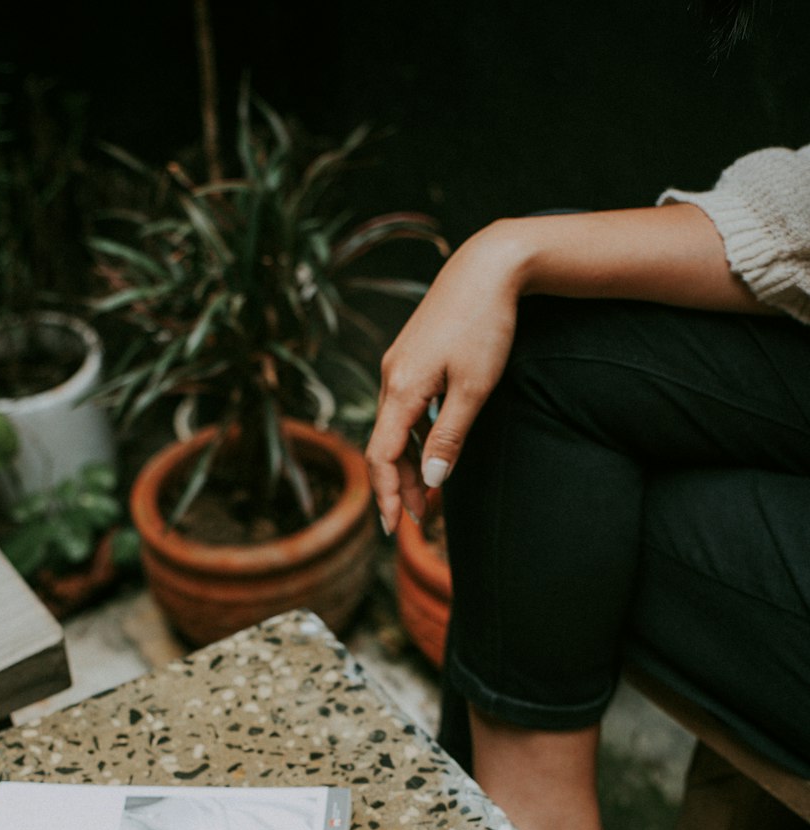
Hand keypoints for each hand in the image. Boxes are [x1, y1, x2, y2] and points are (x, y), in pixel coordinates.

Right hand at [366, 224, 523, 533]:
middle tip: (420, 520)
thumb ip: (450, 436)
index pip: (381, 455)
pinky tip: (432, 450)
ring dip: (408, 464)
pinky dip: (415, 437)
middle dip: (400, 486)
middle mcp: (391, 377)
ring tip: (430, 495)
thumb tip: (432, 480)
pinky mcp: (411, 357)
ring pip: (394, 428)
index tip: (394, 526)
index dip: (386, 493)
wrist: (488, 265)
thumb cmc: (487, 324)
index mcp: (402, 388)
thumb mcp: (475, 388)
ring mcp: (399, 365)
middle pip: (385, 445)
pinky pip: (404, 409)